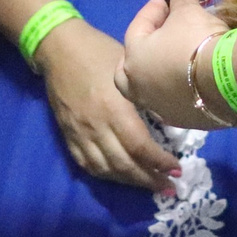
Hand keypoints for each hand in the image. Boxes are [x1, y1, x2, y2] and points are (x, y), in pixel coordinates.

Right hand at [35, 19, 180, 193]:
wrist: (60, 48)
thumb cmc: (100, 52)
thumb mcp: (130, 69)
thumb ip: (146, 96)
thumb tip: (167, 120)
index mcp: (115, 108)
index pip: (140, 147)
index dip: (160, 163)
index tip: (177, 170)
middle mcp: (97, 126)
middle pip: (124, 165)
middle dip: (149, 180)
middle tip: (169, 188)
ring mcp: (80, 133)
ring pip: (106, 169)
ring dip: (129, 182)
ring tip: (148, 185)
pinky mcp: (68, 135)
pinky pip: (86, 164)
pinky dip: (105, 175)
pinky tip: (120, 176)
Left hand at [116, 0, 233, 130]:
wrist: (228, 82)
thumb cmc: (198, 41)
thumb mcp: (189, 13)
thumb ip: (180, 0)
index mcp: (134, 58)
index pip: (137, 27)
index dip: (153, 10)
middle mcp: (140, 87)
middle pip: (130, 68)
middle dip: (142, 49)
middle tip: (160, 35)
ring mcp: (160, 108)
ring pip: (151, 89)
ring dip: (160, 72)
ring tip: (179, 58)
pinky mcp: (183, 121)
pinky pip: (175, 102)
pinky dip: (180, 89)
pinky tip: (195, 80)